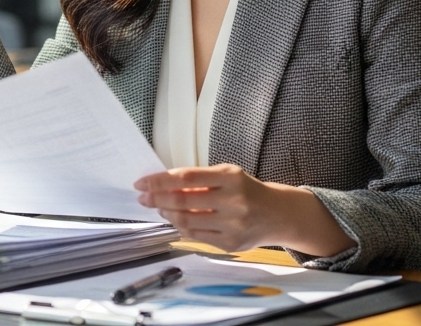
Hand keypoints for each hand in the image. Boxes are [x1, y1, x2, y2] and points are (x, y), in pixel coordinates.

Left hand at [134, 165, 353, 256]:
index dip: (159, 180)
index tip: (142, 183)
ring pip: (187, 221)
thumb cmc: (247, 191)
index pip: (186, 177)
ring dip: (167, 214)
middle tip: (143, 197)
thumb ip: (199, 179)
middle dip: (157, 199)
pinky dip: (181, 228)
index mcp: (231, 177)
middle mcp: (234, 201)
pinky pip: (196, 236)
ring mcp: (233, 224)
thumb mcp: (227, 175)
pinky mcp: (231, 244)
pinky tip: (175, 220)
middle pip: (184, 200)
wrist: (278, 214)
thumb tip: (162, 184)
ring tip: (160, 208)